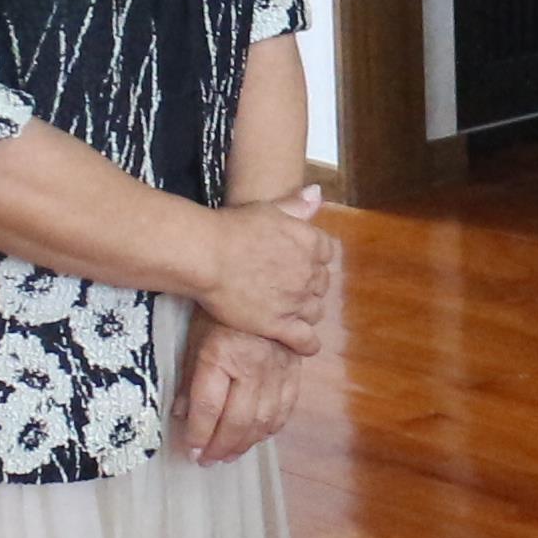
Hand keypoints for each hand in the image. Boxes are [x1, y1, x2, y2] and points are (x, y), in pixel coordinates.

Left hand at [168, 321, 302, 463]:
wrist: (260, 284)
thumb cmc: (219, 310)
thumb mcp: (195, 337)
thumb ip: (188, 377)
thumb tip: (180, 414)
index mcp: (221, 357)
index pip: (208, 407)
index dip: (198, 434)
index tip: (191, 450)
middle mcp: (251, 367)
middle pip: (237, 421)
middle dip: (220, 447)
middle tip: (207, 461)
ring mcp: (277, 370)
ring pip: (263, 421)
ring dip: (245, 444)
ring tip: (229, 455)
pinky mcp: (294, 369)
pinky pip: (285, 408)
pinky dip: (271, 429)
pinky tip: (257, 436)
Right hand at [198, 188, 335, 352]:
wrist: (209, 256)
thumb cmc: (234, 227)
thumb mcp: (269, 208)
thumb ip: (296, 205)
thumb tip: (317, 193)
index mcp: (310, 242)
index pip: (327, 253)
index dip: (315, 258)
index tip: (302, 262)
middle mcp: (308, 273)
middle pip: (322, 284)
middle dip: (310, 285)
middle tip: (291, 287)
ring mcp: (296, 301)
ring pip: (315, 311)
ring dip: (307, 311)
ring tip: (292, 312)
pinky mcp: (279, 325)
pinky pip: (305, 340)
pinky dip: (308, 344)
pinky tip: (303, 344)